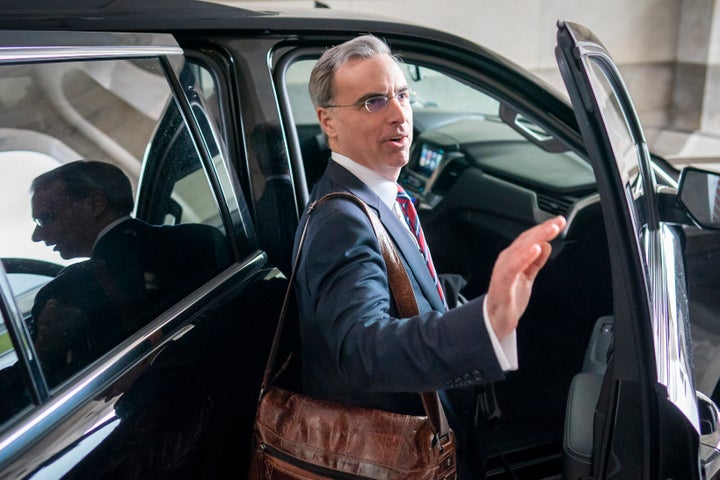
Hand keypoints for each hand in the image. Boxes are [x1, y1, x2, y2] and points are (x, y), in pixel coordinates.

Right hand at [485, 215, 565, 338]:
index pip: (529, 239)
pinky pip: (514, 266)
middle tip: (558, 222)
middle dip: (543, 229)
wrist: (494, 321)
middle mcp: (507, 260)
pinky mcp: (503, 281)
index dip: (544, 229)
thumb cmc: (508, 299)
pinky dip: (525, 256)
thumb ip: (535, 262)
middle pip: (526, 240)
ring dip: (537, 238)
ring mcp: (503, 269)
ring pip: (521, 249)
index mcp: (513, 258)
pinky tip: (536, 249)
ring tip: (551, 230)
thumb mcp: (527, 277)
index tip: (559, 222)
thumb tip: (546, 246)